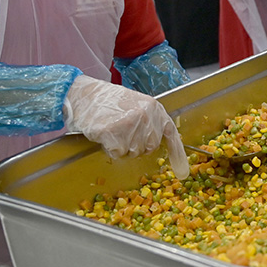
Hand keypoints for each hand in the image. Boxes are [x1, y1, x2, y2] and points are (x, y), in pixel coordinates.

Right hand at [63, 75, 187, 177]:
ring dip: (122, 147)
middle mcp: (146, 115)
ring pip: (133, 152)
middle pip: (150, 147)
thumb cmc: (108, 102)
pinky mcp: (114, 133)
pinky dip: (110, 148)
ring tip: (113, 129)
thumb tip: (159, 144)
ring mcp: (131, 124)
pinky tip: (105, 133)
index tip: (181, 171)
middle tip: (123, 133)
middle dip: (137, 145)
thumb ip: (150, 121)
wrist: (84, 95)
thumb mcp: (136, 105)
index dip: (177, 153)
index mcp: (153, 107)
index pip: (170, 132)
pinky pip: (118, 153)